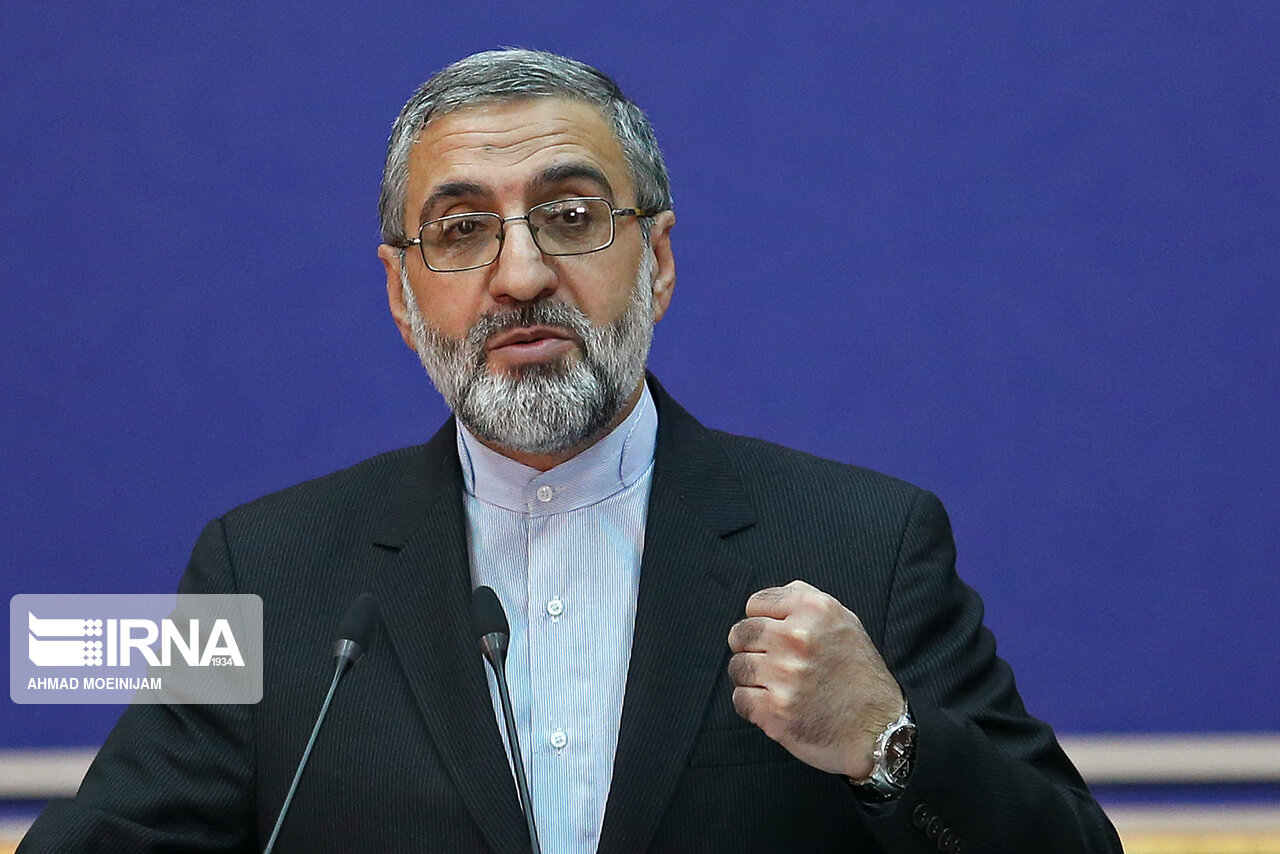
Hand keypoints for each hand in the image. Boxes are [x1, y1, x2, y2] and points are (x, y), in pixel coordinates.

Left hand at [727, 580, 904, 777]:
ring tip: (775, 685)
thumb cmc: (859, 674)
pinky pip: (739, 698)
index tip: (772, 635)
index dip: (761, 620)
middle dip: (749, 648)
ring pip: (737, 667)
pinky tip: (774, 705)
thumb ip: (805, 600)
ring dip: (750, 678)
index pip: (755, 604)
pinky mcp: (775, 710)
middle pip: (741, 634)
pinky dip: (752, 704)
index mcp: (814, 609)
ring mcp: (785, 675)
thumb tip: (767, 602)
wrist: (879, 728)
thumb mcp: (844, 620)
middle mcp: (798, 637)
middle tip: (768, 661)